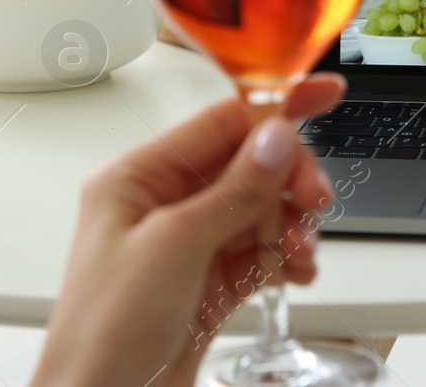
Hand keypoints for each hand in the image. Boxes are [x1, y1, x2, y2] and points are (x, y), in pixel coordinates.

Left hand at [30, 74, 344, 386]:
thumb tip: (275, 138)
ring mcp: (187, 245)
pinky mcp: (207, 284)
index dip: (274, 107)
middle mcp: (163, 205)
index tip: (322, 93)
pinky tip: (296, 271)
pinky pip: (260, 253)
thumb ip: (233, 191)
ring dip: (291, 224)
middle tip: (316, 200)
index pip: (219, 122)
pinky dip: (285, 258)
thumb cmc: (103, 332)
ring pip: (260, 210)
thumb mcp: (174, 247)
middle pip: (247, 166)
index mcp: (138, 178)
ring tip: (303, 249)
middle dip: (288, 179)